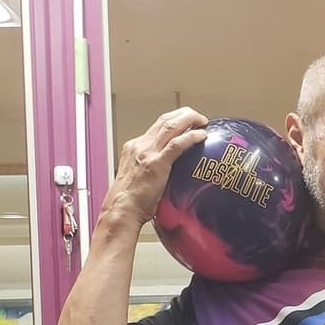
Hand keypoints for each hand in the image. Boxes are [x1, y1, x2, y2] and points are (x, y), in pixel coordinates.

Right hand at [106, 107, 208, 224]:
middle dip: (184, 114)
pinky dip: (191, 136)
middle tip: (198, 117)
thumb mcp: (137, 176)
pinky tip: (201, 135)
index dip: (174, 120)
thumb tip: (166, 171)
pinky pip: (177, 144)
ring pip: (171, 125)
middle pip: (165, 119)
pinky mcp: (157, 163)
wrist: (122, 209)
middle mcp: (140, 145)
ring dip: (189, 119)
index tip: (186, 121)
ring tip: (202, 121)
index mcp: (134, 147)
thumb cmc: (130, 201)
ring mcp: (148, 153)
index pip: (157, 126)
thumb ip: (149, 167)